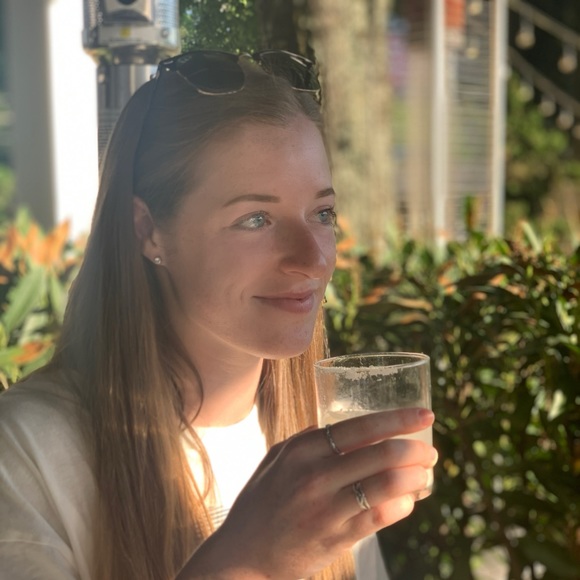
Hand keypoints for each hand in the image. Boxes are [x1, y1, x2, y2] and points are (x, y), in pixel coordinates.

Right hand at [178, 407, 436, 579]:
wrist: (242, 554)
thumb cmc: (262, 502)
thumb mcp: (277, 460)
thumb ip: (308, 440)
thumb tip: (340, 426)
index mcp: (302, 449)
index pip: (361, 426)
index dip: (398, 419)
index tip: (424, 414)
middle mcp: (315, 474)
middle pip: (381, 453)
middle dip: (416, 450)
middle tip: (429, 451)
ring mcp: (326, 507)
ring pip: (387, 485)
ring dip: (415, 478)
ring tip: (425, 476)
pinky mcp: (335, 537)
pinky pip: (380, 516)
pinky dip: (402, 506)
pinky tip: (408, 501)